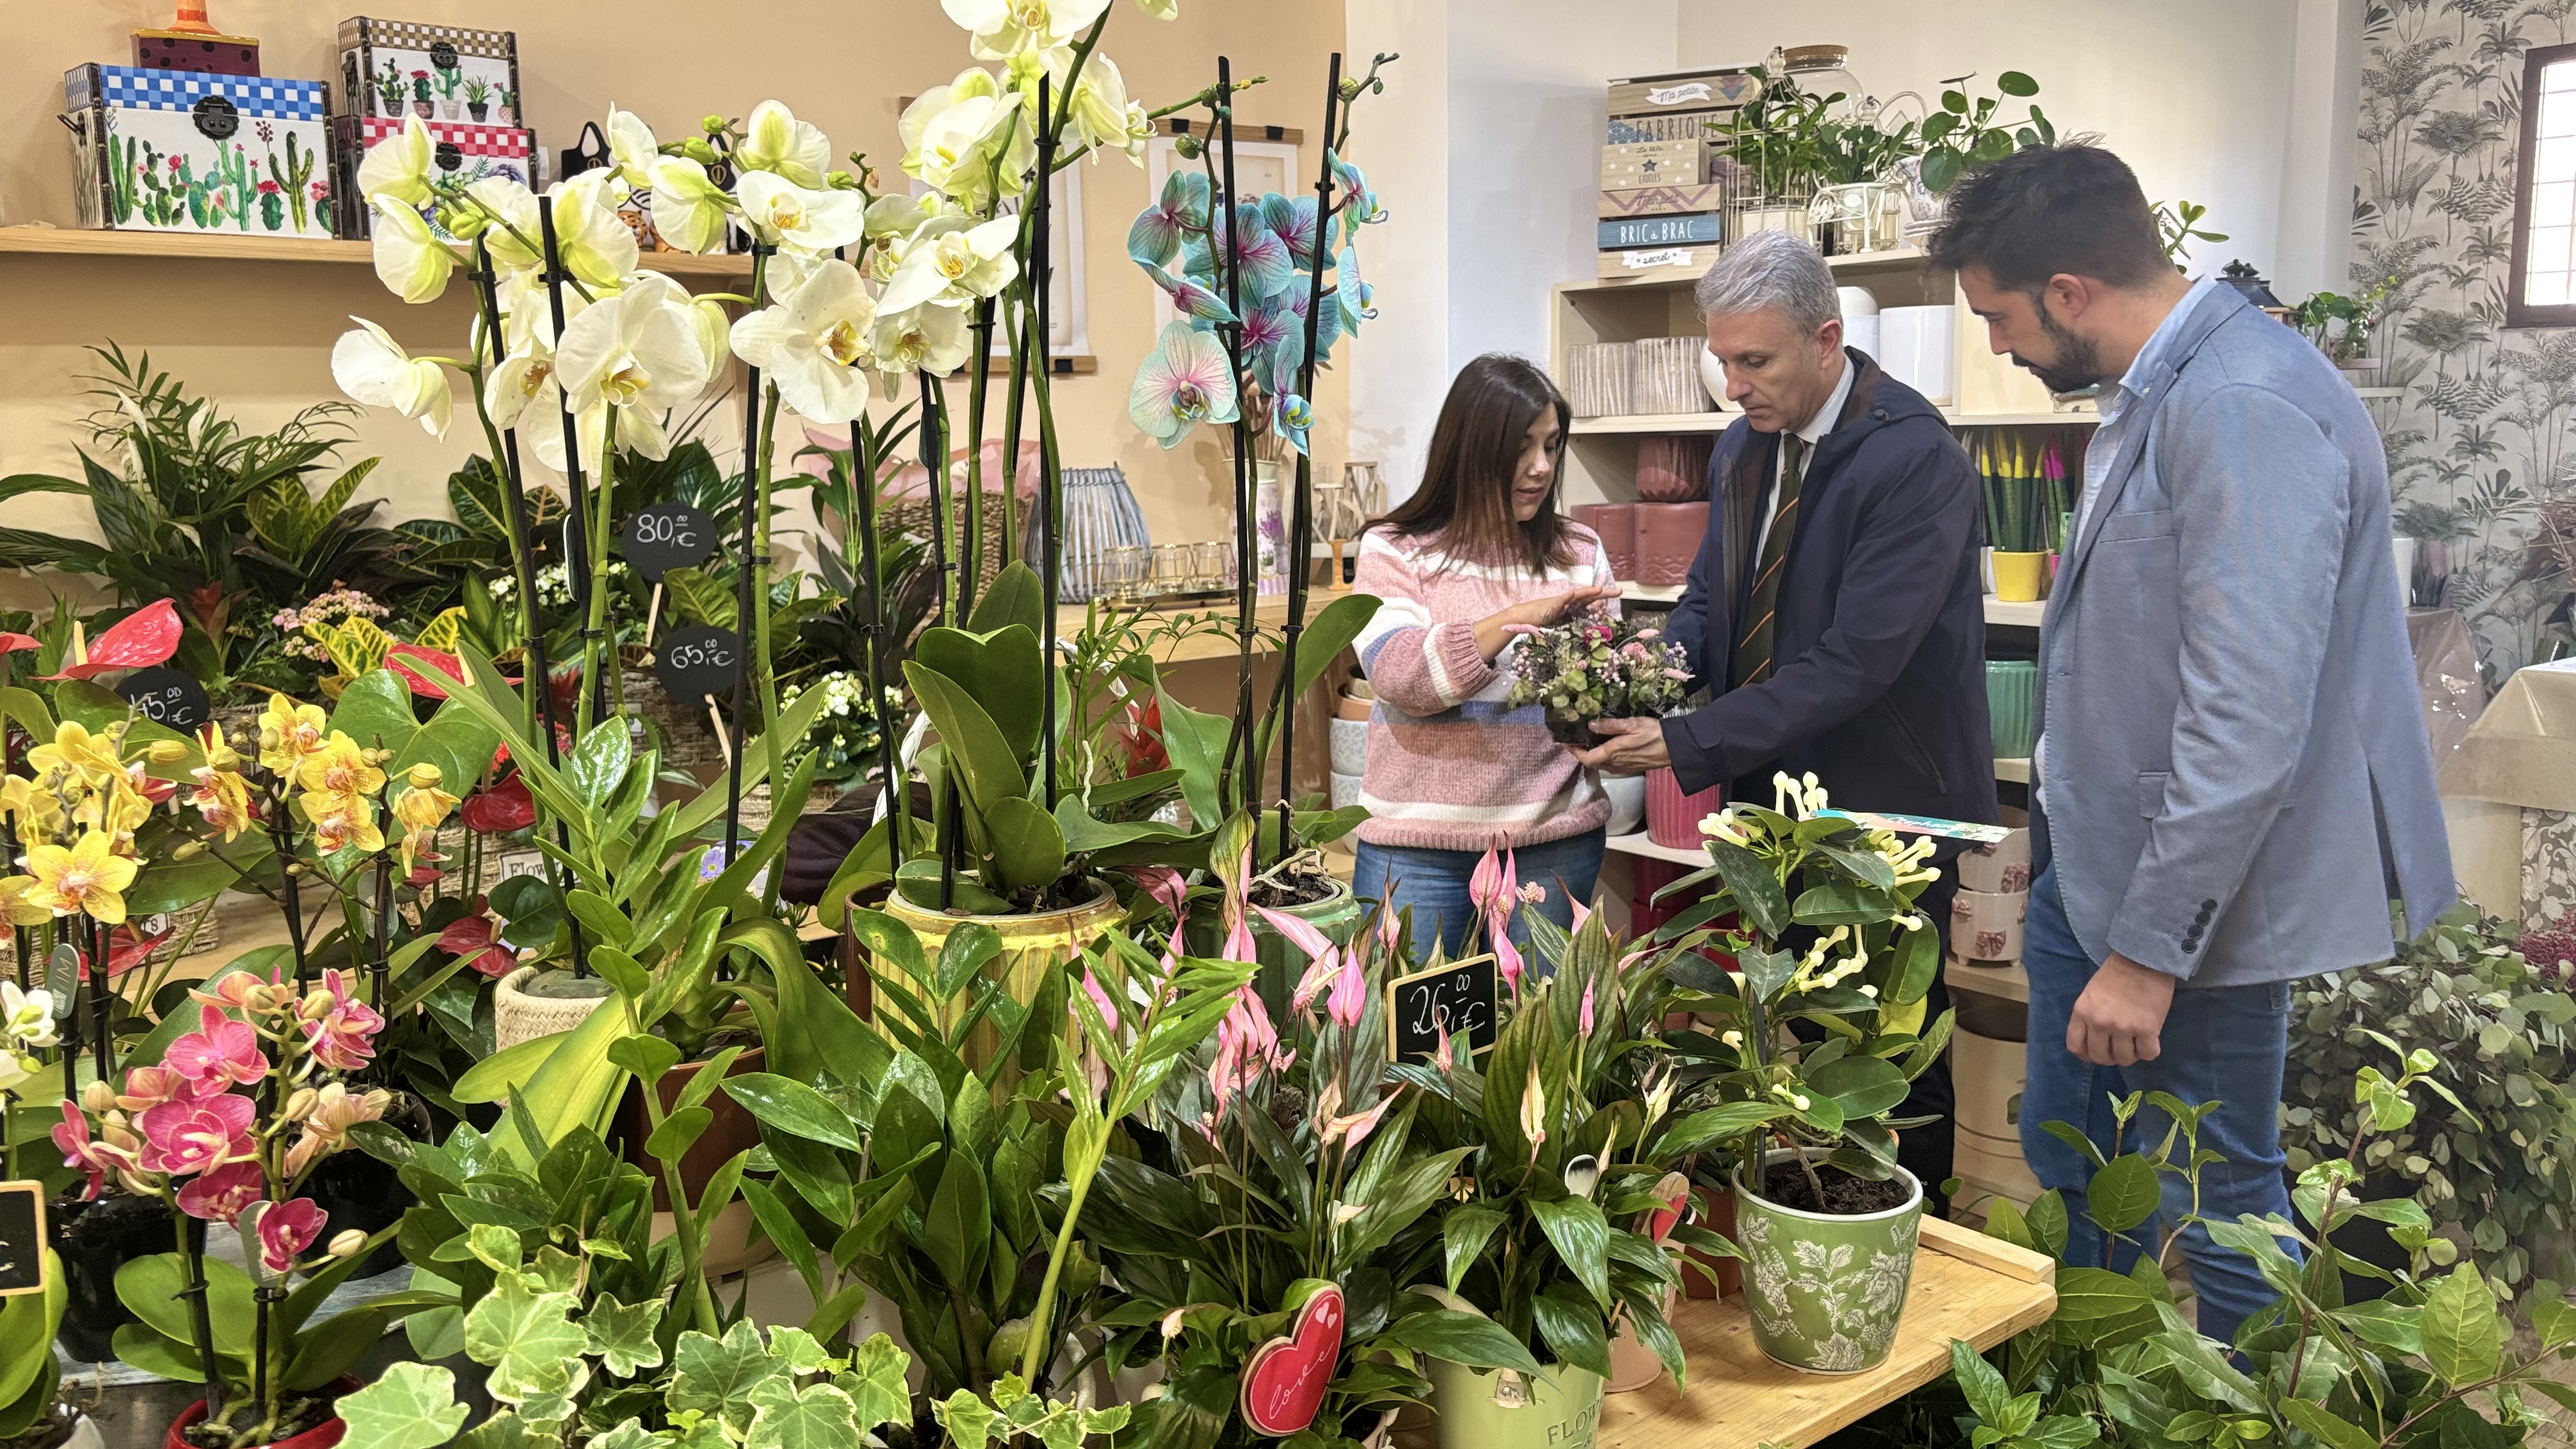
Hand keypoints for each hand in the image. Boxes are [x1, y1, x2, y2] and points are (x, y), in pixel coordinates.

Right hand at [1472, 585, 1622, 661]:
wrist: (1524, 617)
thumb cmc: (1542, 621)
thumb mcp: (1562, 624)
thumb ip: (1574, 623)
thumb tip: (1588, 626)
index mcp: (1573, 607)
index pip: (1590, 602)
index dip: (1602, 600)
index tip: (1616, 598)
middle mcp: (1569, 602)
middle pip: (1588, 596)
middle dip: (1603, 593)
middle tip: (1618, 591)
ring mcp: (1560, 602)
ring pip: (1577, 596)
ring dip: (1588, 592)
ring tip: (1600, 590)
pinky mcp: (1551, 605)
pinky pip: (1561, 601)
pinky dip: (1568, 598)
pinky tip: (1574, 594)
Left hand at [1570, 717, 1669, 774]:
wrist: (1676, 748)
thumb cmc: (1654, 734)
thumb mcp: (1631, 724)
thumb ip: (1610, 726)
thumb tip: (1590, 725)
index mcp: (1611, 754)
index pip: (1585, 758)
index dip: (1573, 751)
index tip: (1564, 741)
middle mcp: (1614, 764)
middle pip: (1591, 761)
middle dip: (1580, 751)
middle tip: (1574, 737)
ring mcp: (1622, 767)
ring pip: (1601, 763)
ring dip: (1592, 753)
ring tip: (1587, 739)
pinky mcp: (1630, 767)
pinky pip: (1610, 763)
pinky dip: (1602, 755)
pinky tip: (1605, 744)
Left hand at [2067, 953, 2176, 1066]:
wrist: (2143, 958)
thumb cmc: (2116, 974)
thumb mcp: (2090, 995)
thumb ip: (2088, 1017)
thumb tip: (2094, 1042)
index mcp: (2082, 1012)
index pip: (2076, 1047)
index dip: (2086, 1055)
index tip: (2096, 1053)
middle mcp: (2099, 1023)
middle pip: (2100, 1057)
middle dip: (2110, 1058)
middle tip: (2119, 1049)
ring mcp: (2123, 1027)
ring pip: (2124, 1059)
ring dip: (2131, 1055)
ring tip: (2136, 1044)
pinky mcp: (2147, 1029)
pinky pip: (2148, 1054)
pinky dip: (2149, 1051)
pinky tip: (2150, 1041)